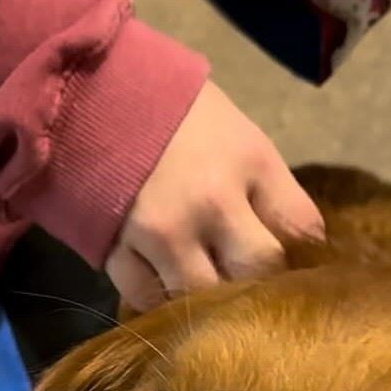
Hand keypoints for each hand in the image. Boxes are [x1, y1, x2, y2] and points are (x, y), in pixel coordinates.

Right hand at [106, 82, 324, 310]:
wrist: (86, 92)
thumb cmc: (171, 112)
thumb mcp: (236, 133)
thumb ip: (265, 190)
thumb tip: (293, 248)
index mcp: (250, 161)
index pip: (302, 230)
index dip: (304, 253)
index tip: (293, 261)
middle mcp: (212, 200)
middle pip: (258, 272)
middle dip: (258, 282)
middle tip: (244, 278)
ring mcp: (163, 231)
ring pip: (204, 297)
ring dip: (207, 297)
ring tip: (202, 282)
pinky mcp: (117, 251)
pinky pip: (149, 299)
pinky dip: (158, 297)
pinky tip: (160, 278)